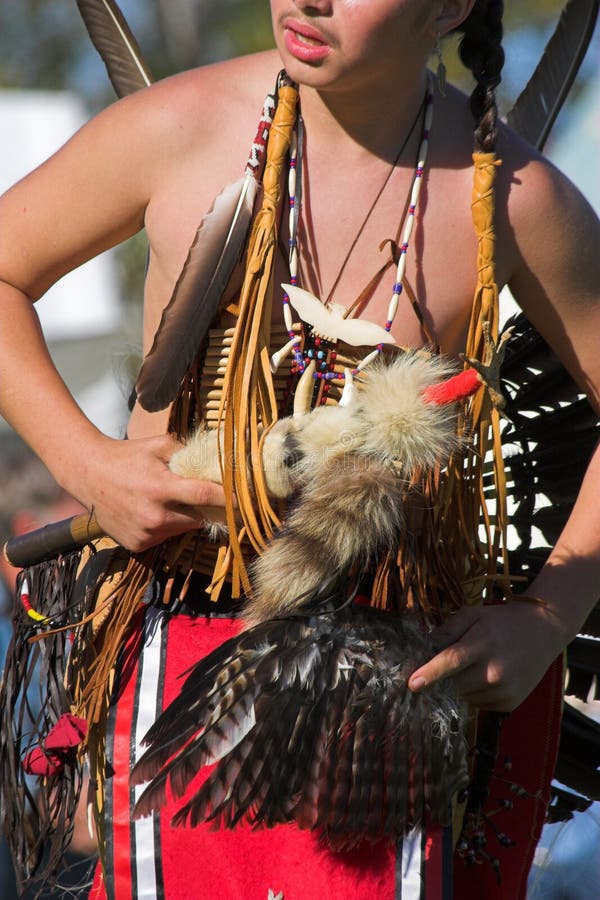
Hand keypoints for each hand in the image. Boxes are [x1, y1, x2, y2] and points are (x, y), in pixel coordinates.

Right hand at [65, 433, 228, 551]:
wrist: (88, 473)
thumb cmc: (126, 455)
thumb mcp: (159, 445)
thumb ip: (188, 452)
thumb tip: (218, 456)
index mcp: (161, 487)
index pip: (205, 495)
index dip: (228, 498)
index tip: (246, 499)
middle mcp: (155, 515)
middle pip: (198, 517)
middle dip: (206, 509)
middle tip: (207, 497)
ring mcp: (145, 533)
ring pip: (182, 529)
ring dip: (185, 517)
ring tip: (169, 499)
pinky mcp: (137, 544)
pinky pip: (164, 537)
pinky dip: (166, 527)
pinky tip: (152, 511)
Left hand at [408, 600, 566, 710]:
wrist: (543, 630)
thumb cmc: (500, 620)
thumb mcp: (472, 614)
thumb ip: (447, 630)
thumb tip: (423, 648)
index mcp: (483, 643)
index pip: (451, 661)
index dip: (430, 673)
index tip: (412, 684)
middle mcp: (495, 671)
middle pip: (454, 684)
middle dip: (444, 678)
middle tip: (453, 662)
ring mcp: (505, 690)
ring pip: (465, 697)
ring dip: (462, 685)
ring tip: (479, 664)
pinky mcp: (511, 703)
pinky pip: (479, 704)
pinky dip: (476, 693)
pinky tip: (488, 675)